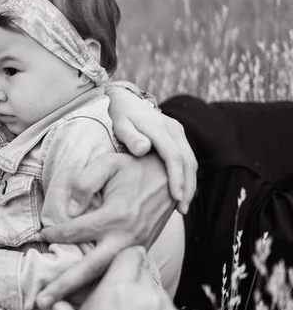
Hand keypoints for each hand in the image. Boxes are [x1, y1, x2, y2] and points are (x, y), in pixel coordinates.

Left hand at [37, 153, 174, 307]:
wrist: (171, 177)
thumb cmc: (134, 168)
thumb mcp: (107, 163)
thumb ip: (84, 182)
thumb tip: (69, 211)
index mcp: (116, 216)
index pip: (75, 231)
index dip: (55, 233)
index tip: (43, 233)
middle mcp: (127, 237)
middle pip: (90, 268)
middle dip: (64, 286)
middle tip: (40, 302)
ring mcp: (135, 247)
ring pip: (104, 276)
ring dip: (80, 292)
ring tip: (55, 305)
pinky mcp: (140, 251)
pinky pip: (116, 271)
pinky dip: (98, 284)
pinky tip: (80, 294)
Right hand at [52, 247, 190, 309]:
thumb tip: (57, 305)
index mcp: (116, 291)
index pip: (129, 255)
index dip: (122, 260)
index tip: (118, 268)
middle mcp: (146, 297)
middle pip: (144, 272)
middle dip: (133, 280)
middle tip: (120, 300)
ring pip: (159, 294)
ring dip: (147, 301)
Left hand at [108, 89, 196, 213]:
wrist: (126, 100)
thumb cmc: (120, 116)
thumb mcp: (120, 124)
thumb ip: (130, 137)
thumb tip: (144, 149)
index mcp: (160, 128)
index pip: (174, 156)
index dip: (177, 178)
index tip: (176, 197)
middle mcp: (174, 129)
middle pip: (188, 161)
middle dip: (187, 186)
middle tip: (182, 209)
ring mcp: (178, 132)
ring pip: (191, 160)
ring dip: (189, 183)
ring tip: (182, 206)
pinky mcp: (178, 136)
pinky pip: (187, 158)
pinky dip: (186, 176)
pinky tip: (180, 192)